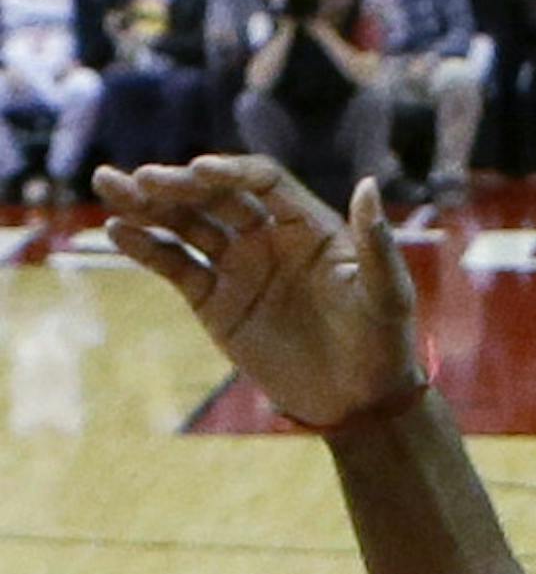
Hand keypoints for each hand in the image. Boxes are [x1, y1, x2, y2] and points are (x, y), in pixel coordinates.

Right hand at [94, 158, 420, 431]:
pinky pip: (176, 266)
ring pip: (187, 225)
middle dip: (178, 184)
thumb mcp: (387, 295)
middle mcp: (268, 237)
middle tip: (143, 180)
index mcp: (307, 225)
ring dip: (148, 205)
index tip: (199, 171)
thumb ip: (377, 244)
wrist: (360, 402)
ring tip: (109, 185)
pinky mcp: (215, 302)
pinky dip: (146, 248)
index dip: (229, 172)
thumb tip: (368, 184)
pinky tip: (117, 231)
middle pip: (215, 196)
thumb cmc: (383, 344)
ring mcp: (238, 267)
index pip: (261, 182)